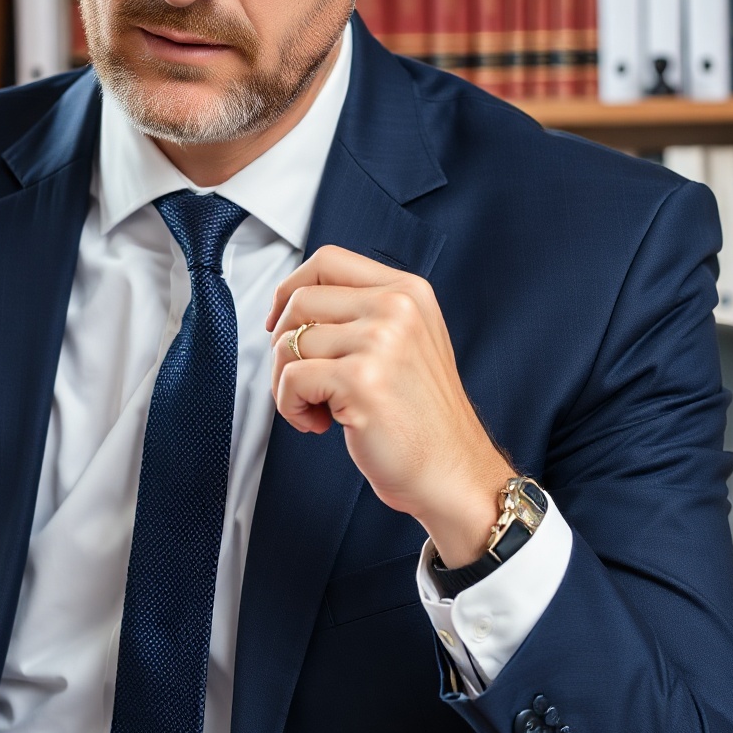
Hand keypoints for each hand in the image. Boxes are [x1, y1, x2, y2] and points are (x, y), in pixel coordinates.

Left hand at [266, 246, 511, 569]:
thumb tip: (293, 304)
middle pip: (300, 300)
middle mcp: (397, 308)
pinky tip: (319, 423)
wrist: (452, 471)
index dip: (290, 288)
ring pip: (289, 343)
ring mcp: (381, 341)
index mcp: (407, 291)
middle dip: (285, 345)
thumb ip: (362, 314)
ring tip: (319, 407)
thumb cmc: (421, 418)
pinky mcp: (362, 380)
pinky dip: (291, 407)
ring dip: (288, 384)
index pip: (327, 260)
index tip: (280, 321)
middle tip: (304, 379)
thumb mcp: (405, 343)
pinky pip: (291, 380)